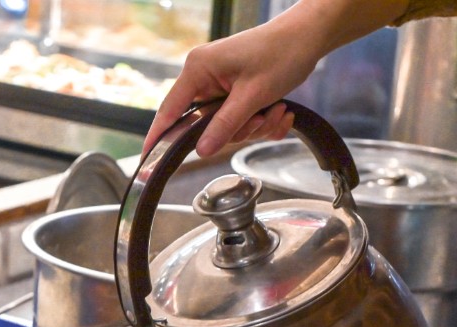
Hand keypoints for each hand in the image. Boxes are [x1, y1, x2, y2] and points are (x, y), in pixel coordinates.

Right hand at [143, 22, 312, 157]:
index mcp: (198, 70)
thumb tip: (201, 151)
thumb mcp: (253, 95)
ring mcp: (219, 84)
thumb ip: (224, 125)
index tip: (148, 160)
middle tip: (261, 118)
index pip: (170, 110)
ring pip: (226, 126)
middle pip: (205, 124)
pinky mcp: (234, 90)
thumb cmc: (281, 53)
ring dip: (255, 125)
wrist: (308, 37)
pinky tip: (280, 112)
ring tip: (277, 110)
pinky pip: (239, 119)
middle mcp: (204, 76)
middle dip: (238, 129)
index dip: (159, 136)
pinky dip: (261, 121)